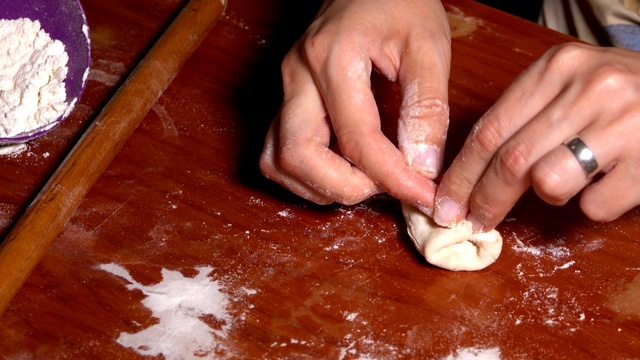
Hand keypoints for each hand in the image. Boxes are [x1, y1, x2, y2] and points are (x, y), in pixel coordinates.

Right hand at [260, 0, 450, 213]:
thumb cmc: (400, 3)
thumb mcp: (428, 47)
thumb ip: (427, 108)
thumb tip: (423, 168)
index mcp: (335, 59)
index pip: (357, 139)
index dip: (392, 178)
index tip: (422, 196)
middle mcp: (298, 77)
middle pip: (295, 156)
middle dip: (343, 187)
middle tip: (382, 185)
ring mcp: (285, 89)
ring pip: (278, 161)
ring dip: (319, 185)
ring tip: (363, 177)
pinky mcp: (285, 100)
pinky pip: (278, 152)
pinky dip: (306, 175)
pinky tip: (341, 167)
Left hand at [434, 43, 639, 229]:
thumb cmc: (619, 94)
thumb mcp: (570, 84)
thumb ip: (525, 116)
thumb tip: (471, 175)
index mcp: (558, 67)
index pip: (491, 130)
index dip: (462, 173)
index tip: (445, 201)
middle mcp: (589, 88)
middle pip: (511, 160)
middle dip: (484, 199)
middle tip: (472, 221)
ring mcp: (623, 122)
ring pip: (548, 182)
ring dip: (547, 195)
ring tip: (568, 182)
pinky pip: (595, 204)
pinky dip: (592, 205)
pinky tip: (607, 183)